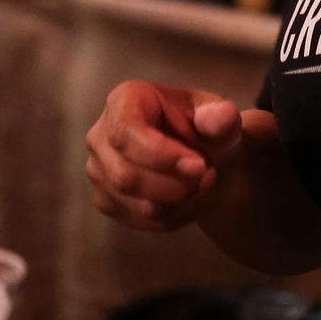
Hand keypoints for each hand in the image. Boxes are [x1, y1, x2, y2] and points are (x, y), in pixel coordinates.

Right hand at [85, 80, 242, 231]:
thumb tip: (222, 117)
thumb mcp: (219, 119)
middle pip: (126, 175)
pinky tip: (190, 198)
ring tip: (205, 184)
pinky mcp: (106, 200)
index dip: (161, 155)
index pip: (127, 132)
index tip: (199, 167)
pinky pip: (139, 219)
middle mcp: (101, 135)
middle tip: (210, 177)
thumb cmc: (206, 132)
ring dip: (179, 201)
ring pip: (134, 202)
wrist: (201, 160)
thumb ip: (222, 118)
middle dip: (175, 185)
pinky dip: (173, 215)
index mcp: (124, 100)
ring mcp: (98, 171)